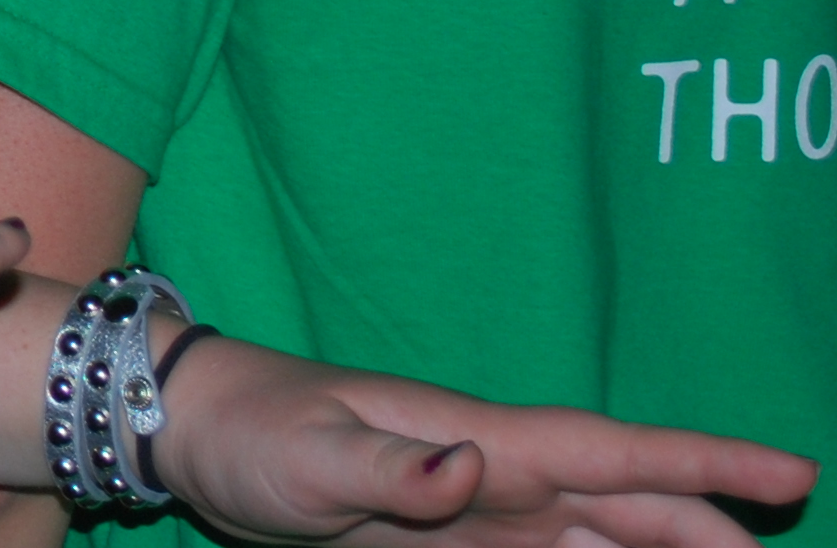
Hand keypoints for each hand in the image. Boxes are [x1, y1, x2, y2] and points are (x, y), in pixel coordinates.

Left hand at [153, 338, 812, 547]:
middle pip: (627, 502)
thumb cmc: (247, 431)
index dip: (701, 463)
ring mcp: (474, 509)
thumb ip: (390, 468)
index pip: (609, 453)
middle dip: (710, 526)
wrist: (187, 428)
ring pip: (598, 536)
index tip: (790, 472)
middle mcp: (492, 472)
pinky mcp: (443, 539)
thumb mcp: (307, 457)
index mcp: (476, 441)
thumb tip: (468, 469)